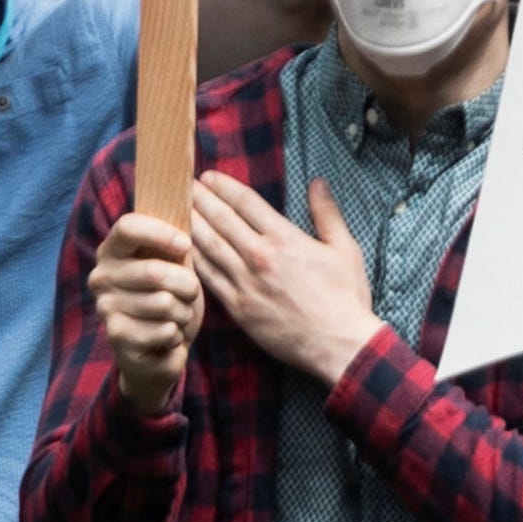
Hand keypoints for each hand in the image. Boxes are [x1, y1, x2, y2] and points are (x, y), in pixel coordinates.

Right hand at [87, 210, 206, 413]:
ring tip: (177, 315)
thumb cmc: (172, 297)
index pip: (129, 226)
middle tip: (190, 293)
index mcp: (113, 249)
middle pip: (154, 271)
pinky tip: (167, 335)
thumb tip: (191, 195)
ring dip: (184, 311)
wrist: (162, 350)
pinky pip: (164, 329)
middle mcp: (101, 276)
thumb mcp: (176, 265)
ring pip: (164, 303)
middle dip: (187, 285)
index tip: (185, 245)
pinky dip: (176, 333)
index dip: (162, 234)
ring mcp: (105, 306)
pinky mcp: (116, 336)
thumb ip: (177, 238)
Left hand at [190, 169, 384, 382]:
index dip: (224, 186)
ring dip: (192, 225)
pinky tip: (185, 250)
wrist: (338, 344)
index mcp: (285, 238)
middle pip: (221, 220)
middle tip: (184, 185)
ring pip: (209, 246)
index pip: (246, 202)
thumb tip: (318, 182)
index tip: (210, 177)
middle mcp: (260, 256)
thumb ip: (327, 213)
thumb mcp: (344, 249)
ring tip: (178, 210)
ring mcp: (245, 283)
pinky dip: (194, 260)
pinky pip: (209, 278)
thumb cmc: (345, 297)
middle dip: (201, 199)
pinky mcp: (238, 308)